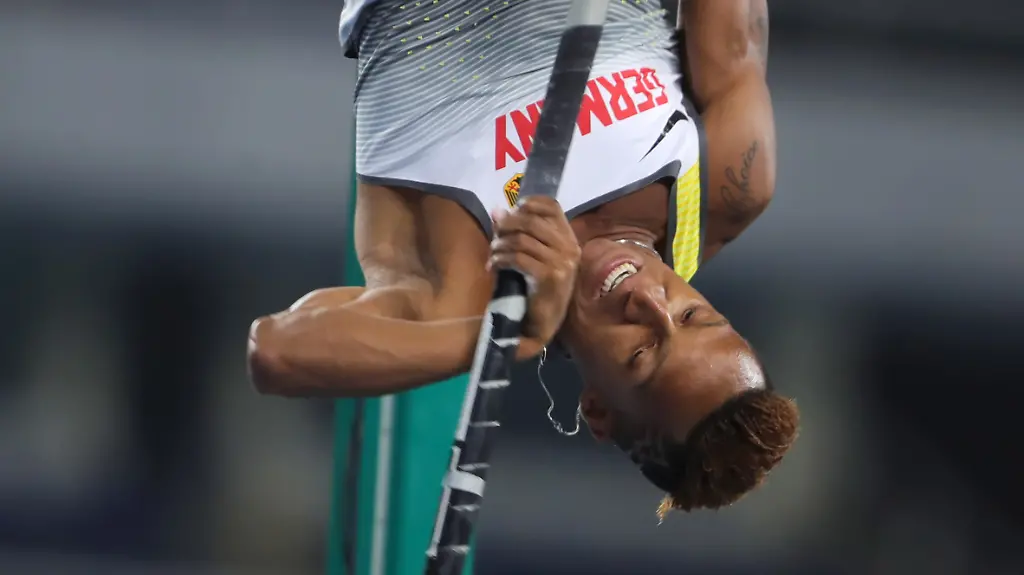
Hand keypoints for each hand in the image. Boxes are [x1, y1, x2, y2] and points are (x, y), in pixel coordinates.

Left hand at [488, 196, 579, 358]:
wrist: (539, 325)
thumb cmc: (535, 290)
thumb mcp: (529, 257)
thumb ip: (516, 233)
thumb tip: (497, 209)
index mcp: (569, 240)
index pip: (553, 206)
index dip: (530, 203)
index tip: (511, 211)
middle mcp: (569, 248)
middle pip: (532, 221)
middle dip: (506, 226)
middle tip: (494, 238)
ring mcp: (562, 262)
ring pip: (522, 239)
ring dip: (500, 245)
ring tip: (492, 255)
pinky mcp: (550, 276)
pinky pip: (518, 258)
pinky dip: (500, 260)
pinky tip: (492, 267)